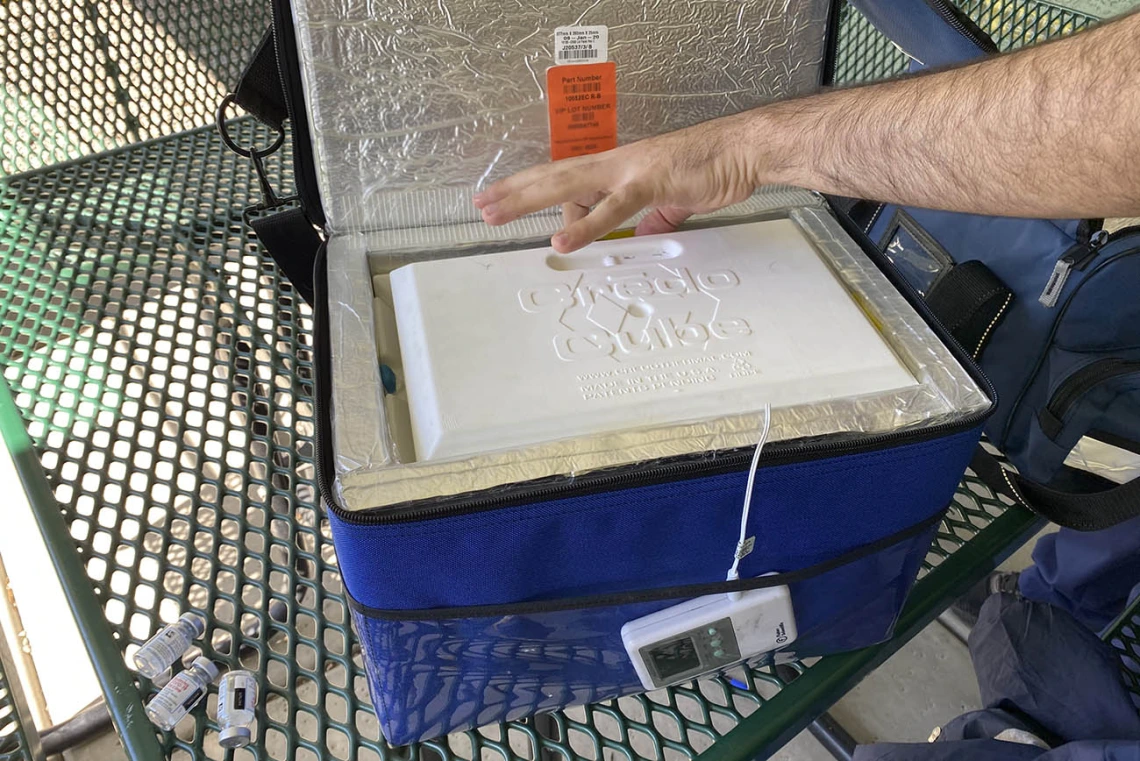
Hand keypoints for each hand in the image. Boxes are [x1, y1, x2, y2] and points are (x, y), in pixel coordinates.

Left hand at [473, 113, 759, 252]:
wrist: (742, 150)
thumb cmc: (709, 168)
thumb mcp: (671, 202)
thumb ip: (651, 220)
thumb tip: (641, 237)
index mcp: (617, 169)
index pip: (564, 178)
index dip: (530, 187)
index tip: (500, 198)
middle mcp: (614, 165)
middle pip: (552, 177)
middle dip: (514, 191)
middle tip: (481, 205)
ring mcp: (628, 171)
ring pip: (568, 185)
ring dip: (529, 199)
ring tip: (497, 214)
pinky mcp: (648, 183)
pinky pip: (611, 208)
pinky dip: (585, 225)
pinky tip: (561, 239)